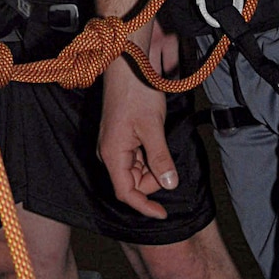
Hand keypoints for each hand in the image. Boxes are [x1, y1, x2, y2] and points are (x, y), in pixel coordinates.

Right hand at [99, 56, 176, 217]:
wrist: (127, 65)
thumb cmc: (136, 92)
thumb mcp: (153, 128)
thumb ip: (160, 159)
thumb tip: (169, 184)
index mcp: (112, 154)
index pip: (126, 193)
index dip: (144, 206)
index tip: (163, 214)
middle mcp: (108, 152)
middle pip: (132, 182)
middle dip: (152, 178)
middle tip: (165, 156)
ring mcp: (113, 144)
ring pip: (135, 169)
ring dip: (151, 164)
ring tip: (158, 138)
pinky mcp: (119, 137)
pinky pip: (135, 156)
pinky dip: (148, 154)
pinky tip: (154, 137)